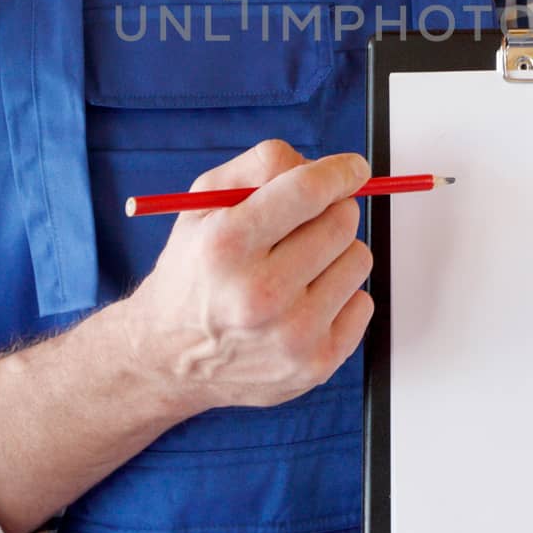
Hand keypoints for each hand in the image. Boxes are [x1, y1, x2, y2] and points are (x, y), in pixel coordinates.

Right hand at [120, 139, 375, 415]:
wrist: (169, 358)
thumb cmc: (193, 270)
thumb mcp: (202, 203)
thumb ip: (259, 167)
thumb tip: (324, 167)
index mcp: (225, 246)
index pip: (306, 192)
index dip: (339, 172)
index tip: (353, 168)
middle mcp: (259, 294)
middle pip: (340, 222)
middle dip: (330, 211)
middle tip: (306, 223)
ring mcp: (290, 336)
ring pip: (358, 259)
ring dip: (337, 253)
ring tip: (299, 267)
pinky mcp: (315, 365)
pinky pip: (363, 303)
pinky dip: (341, 295)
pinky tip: (303, 302)